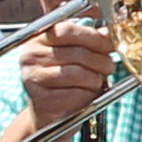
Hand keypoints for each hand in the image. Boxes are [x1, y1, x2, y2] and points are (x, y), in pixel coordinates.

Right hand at [9, 17, 117, 133]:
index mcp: (39, 38)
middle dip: (101, 60)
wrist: (49, 111)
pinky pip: (74, 94)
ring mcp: (33, 77)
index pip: (66, 30)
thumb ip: (90, 40)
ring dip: (95, 78)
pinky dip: (88, 94)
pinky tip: (88, 93)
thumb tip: (109, 33)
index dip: (92, 37)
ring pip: (76, 73)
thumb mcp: (75, 54)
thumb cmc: (64, 78)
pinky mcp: (40, 98)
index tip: (108, 44)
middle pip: (76, 53)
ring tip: (99, 80)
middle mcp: (31, 55)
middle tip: (110, 66)